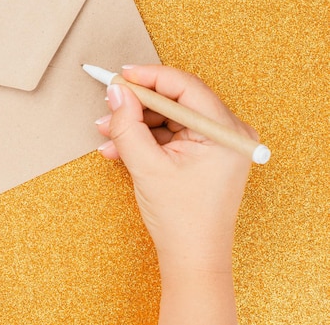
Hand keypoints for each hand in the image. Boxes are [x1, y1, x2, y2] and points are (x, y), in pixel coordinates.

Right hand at [95, 65, 255, 323]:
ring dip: (136, 125)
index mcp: (225, 131)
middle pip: (175, 102)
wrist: (192, 258)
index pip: (185, 87)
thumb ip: (128, 124)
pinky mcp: (204, 154)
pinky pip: (171, 135)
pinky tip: (118, 148)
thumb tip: (116, 91)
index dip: (149, 77)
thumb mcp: (146, 166)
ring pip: (169, 118)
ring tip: (106, 133)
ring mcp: (216, 143)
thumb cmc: (181, 218)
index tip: (120, 76)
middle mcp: (227, 132)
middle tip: (109, 105)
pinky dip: (145, 139)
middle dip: (138, 106)